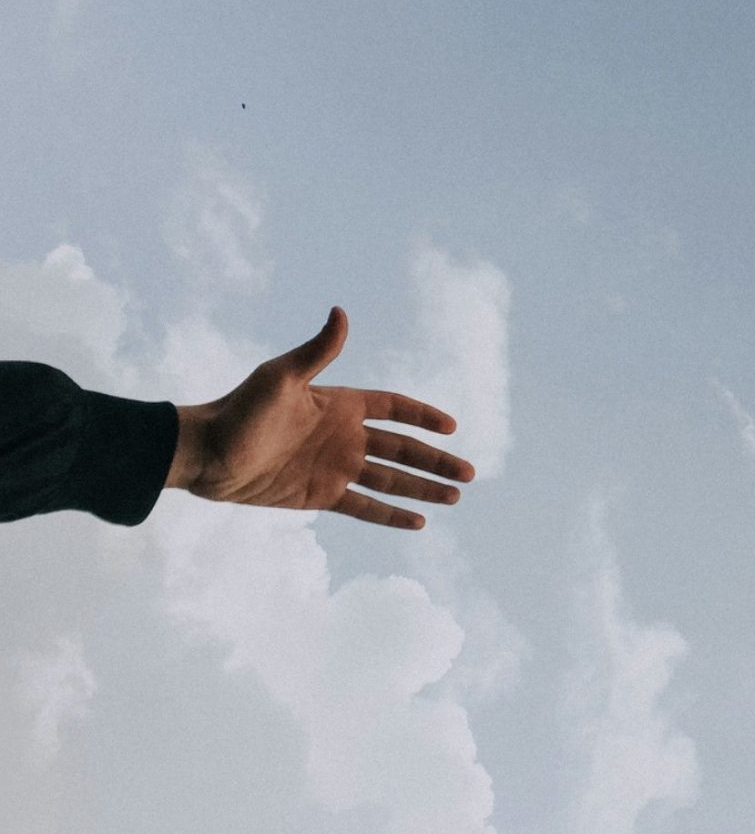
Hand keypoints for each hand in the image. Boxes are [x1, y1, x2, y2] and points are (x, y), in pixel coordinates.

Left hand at [166, 307, 475, 529]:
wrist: (206, 454)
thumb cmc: (239, 410)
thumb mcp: (280, 377)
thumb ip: (317, 350)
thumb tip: (341, 311)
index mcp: (341, 404)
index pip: (395, 408)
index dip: (423, 416)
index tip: (452, 427)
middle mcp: (345, 436)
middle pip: (403, 449)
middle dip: (436, 461)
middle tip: (469, 474)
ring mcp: (336, 467)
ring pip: (392, 480)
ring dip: (423, 488)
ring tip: (455, 498)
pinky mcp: (321, 495)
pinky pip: (365, 507)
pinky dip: (391, 515)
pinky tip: (418, 522)